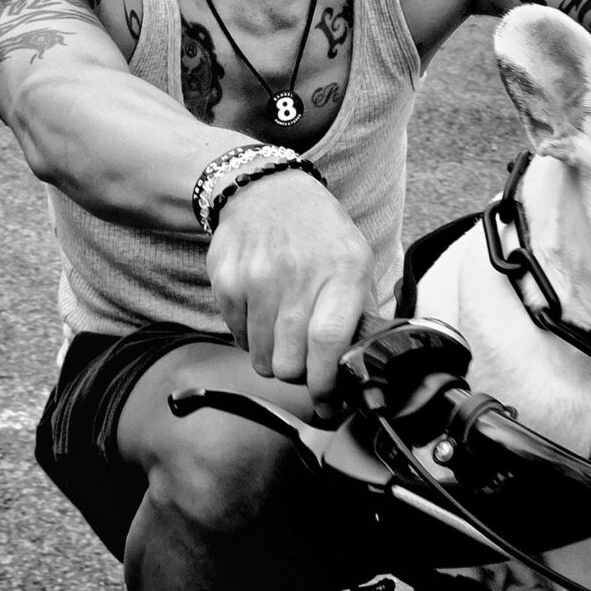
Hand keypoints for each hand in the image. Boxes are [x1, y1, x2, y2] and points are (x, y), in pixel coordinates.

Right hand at [205, 170, 373, 412]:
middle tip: (306, 365)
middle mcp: (298, 275)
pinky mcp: (226, 282)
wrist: (266, 190)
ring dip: (275, 359)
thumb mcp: (356, 257)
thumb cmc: (319, 231)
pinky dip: (251, 338)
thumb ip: (360, 309)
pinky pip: (238, 337)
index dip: (326, 382)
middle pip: (290, 362)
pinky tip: (263, 314)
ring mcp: (257, 279)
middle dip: (299, 376)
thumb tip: (363, 363)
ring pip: (262, 357)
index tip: (329, 401)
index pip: (328, 343)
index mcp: (341, 271)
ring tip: (285, 335)